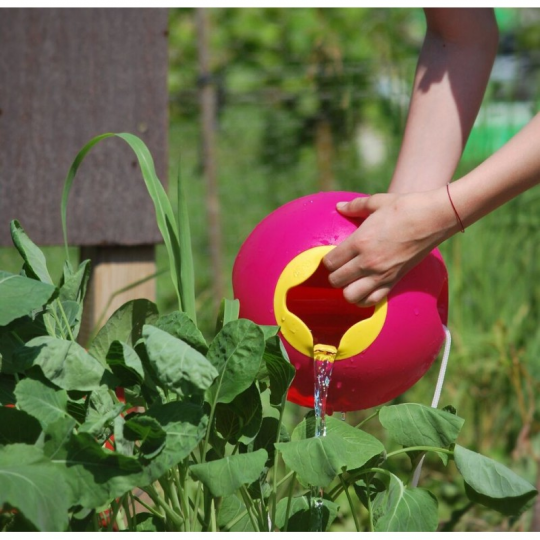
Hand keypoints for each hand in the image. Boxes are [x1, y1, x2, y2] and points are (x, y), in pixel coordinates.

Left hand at [322, 189, 455, 305]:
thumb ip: (355, 206)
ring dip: (346, 290)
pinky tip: (364, 290)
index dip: (327, 261)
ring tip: (350, 282)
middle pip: (336, 281)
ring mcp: (381, 274)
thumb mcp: (377, 202)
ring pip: (350, 296)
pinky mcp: (394, 281)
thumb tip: (339, 207)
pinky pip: (372, 301)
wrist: (435, 218)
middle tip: (339, 269)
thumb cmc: (405, 207)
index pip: (330, 262)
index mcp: (359, 241)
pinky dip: (364, 299)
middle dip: (333, 276)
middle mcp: (367, 262)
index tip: (332, 257)